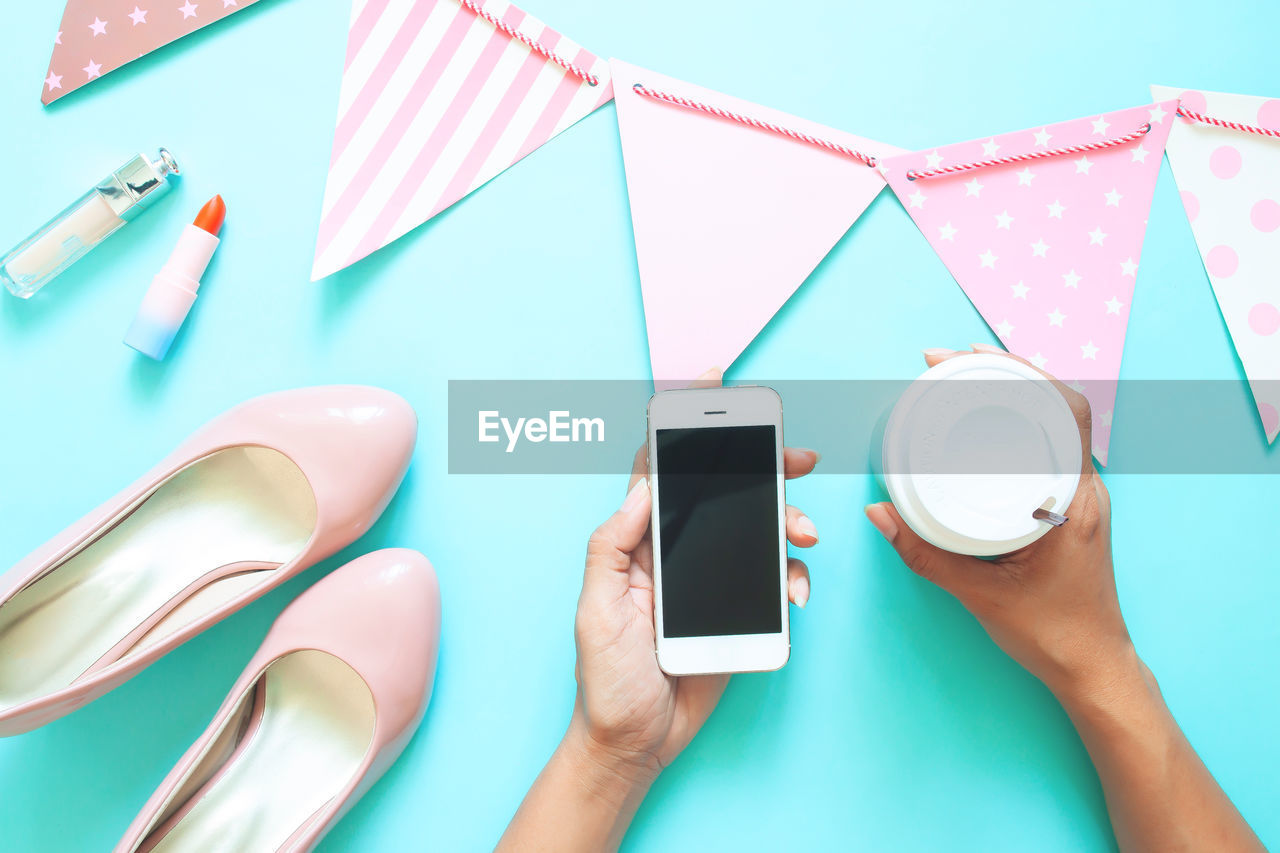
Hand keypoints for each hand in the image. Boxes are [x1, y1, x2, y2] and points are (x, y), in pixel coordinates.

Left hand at [569, 369, 819, 783]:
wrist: (634, 743)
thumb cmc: (604, 679)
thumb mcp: (595, 609)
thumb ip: (612, 546)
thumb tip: (642, 488)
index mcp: (638, 543)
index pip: (660, 472)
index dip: (683, 426)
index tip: (712, 386)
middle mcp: (677, 552)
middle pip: (723, 492)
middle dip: (764, 466)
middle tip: (798, 455)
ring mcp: (710, 580)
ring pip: (758, 531)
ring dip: (789, 522)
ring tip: (806, 533)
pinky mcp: (737, 611)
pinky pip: (773, 581)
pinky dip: (793, 579)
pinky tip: (797, 592)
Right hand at [863, 346, 1264, 852]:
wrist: (1093, 667)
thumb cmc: (1051, 633)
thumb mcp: (979, 594)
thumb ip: (924, 554)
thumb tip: (879, 513)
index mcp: (1074, 500)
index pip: (1063, 410)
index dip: (1018, 371)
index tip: (964, 358)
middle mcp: (1086, 489)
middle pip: (1056, 404)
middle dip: (1002, 371)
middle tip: (947, 361)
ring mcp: (1083, 496)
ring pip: (1054, 423)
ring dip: (1011, 394)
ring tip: (960, 379)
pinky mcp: (1072, 507)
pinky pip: (1048, 446)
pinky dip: (1016, 424)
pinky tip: (983, 423)